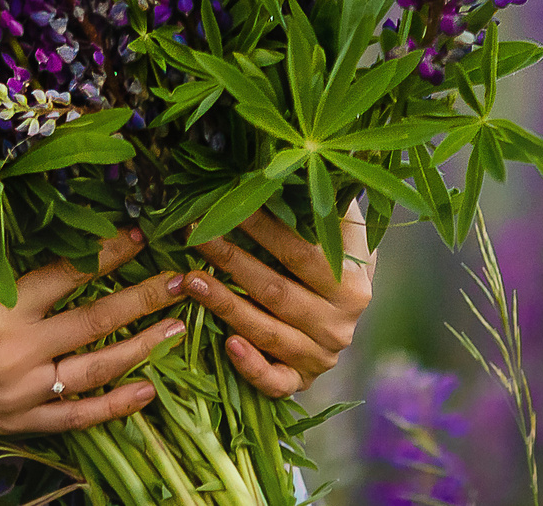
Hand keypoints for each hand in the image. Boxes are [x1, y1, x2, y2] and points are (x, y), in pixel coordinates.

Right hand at [0, 227, 189, 434]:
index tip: (138, 235)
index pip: (70, 274)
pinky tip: (147, 391)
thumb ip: (7, 277)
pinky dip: (115, 406)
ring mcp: (20, 393)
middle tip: (182, 278)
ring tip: (177, 327)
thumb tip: (62, 256)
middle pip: (96, 319)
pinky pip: (77, 417)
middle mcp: (16, 352)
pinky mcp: (15, 423)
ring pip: (96, 368)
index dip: (107, 253)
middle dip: (143, 296)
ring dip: (142, 346)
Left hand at [180, 206, 375, 396]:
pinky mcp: (303, 381)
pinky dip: (251, 366)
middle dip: (230, 260)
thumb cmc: (333, 255)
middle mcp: (340, 325)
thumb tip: (291, 160)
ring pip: (267, 332)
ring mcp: (321, 356)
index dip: (260, 228)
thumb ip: (322, 200)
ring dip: (225, 304)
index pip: (300, 252)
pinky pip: (276, 382)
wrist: (347, 309)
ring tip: (190, 278)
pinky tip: (226, 344)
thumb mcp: (340, 228)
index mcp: (352, 285)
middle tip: (193, 235)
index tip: (223, 204)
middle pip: (276, 291)